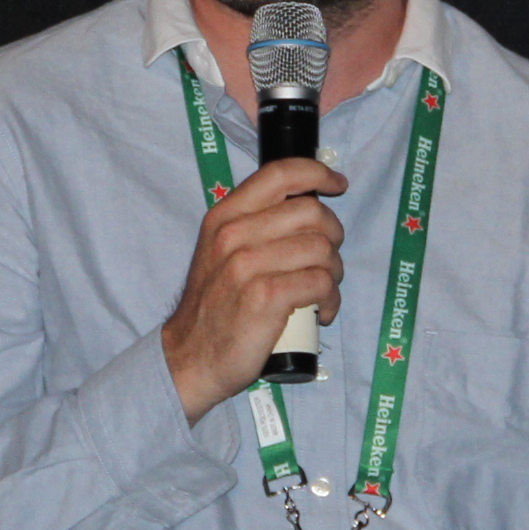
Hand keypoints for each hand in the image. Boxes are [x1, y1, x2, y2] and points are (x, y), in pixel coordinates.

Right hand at [159, 155, 346, 423]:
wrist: (190, 356)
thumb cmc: (214, 304)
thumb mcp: (220, 251)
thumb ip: (253, 224)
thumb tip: (307, 205)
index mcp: (225, 216)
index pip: (280, 173)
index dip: (318, 173)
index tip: (338, 184)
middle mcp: (234, 234)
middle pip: (312, 212)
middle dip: (334, 236)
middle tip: (328, 260)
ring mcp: (248, 265)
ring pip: (322, 249)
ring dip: (335, 272)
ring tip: (324, 292)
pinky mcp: (266, 297)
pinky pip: (321, 283)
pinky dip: (331, 299)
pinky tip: (322, 311)